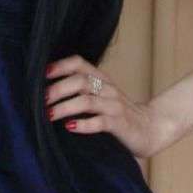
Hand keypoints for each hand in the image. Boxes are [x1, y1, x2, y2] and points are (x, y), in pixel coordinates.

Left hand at [45, 54, 165, 160]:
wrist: (151, 128)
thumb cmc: (117, 113)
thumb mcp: (101, 96)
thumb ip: (82, 90)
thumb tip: (47, 91)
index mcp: (101, 79)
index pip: (79, 63)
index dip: (60, 66)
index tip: (42, 74)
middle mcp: (108, 89)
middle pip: (80, 81)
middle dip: (58, 89)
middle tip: (41, 100)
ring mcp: (115, 106)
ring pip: (88, 101)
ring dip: (65, 107)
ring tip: (49, 115)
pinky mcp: (120, 124)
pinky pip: (101, 122)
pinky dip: (84, 124)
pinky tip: (70, 127)